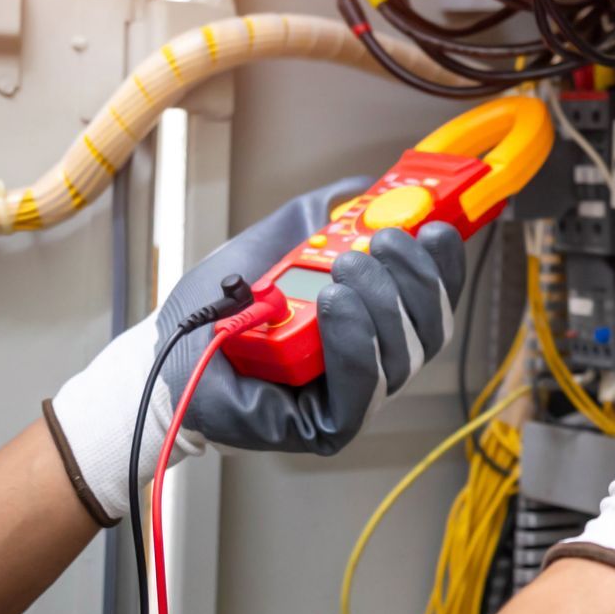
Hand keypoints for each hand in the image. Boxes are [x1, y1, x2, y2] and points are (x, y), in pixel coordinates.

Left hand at [43, 178, 465, 524]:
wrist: (169, 346)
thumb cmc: (221, 306)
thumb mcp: (282, 240)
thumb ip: (328, 213)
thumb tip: (372, 187)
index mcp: (377, 318)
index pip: (434, 297)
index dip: (445, 264)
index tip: (437, 228)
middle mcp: (375, 359)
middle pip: (432, 328)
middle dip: (415, 278)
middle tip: (383, 241)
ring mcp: (355, 396)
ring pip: (404, 356)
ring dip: (381, 302)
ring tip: (342, 269)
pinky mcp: (328, 426)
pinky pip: (362, 388)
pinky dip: (355, 341)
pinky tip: (335, 305)